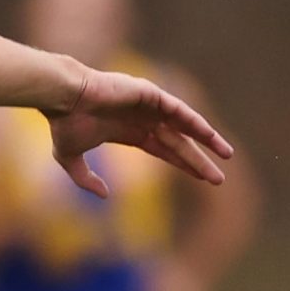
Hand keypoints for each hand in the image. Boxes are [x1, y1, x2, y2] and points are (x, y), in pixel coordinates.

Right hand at [47, 69, 233, 195]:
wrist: (63, 98)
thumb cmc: (64, 124)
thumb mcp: (70, 159)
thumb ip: (86, 179)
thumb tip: (105, 196)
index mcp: (129, 132)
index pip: (163, 151)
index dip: (182, 164)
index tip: (201, 178)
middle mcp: (143, 119)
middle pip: (179, 143)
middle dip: (198, 161)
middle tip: (218, 179)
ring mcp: (149, 106)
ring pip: (184, 126)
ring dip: (206, 140)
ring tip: (226, 155)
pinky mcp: (151, 94)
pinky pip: (179, 110)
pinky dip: (194, 122)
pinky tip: (209, 135)